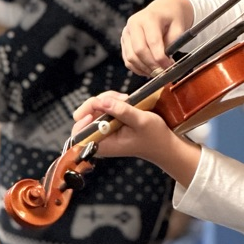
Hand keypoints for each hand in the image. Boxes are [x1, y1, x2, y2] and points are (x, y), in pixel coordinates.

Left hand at [72, 91, 200, 187]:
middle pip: (85, 115)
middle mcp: (101, 137)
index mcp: (104, 144)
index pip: (79, 133)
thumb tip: (102, 102)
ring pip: (95, 107)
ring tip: (127, 100)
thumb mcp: (140, 121)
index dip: (82, 118)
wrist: (165, 143)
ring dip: (109, 99)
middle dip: (100, 102)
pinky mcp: (111, 123)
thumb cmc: (154, 136)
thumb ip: (121, 111)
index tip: (97, 108)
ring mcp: (105, 129)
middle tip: (120, 99)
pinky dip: (113, 100)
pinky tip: (127, 101)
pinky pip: (104, 107)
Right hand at [121, 0, 193, 75]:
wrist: (163, 9)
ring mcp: (126, 32)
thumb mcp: (179, 27)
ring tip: (158, 73)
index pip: (152, 42)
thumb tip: (167, 61)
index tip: (169, 67)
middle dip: (152, 66)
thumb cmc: (173, 18)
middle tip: (164, 73)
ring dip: (145, 69)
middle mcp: (134, 23)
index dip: (161, 58)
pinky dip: (138, 68)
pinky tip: (149, 70)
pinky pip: (128, 60)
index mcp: (149, 17)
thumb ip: (174, 43)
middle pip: (139, 51)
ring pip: (131, 58)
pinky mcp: (124, 41)